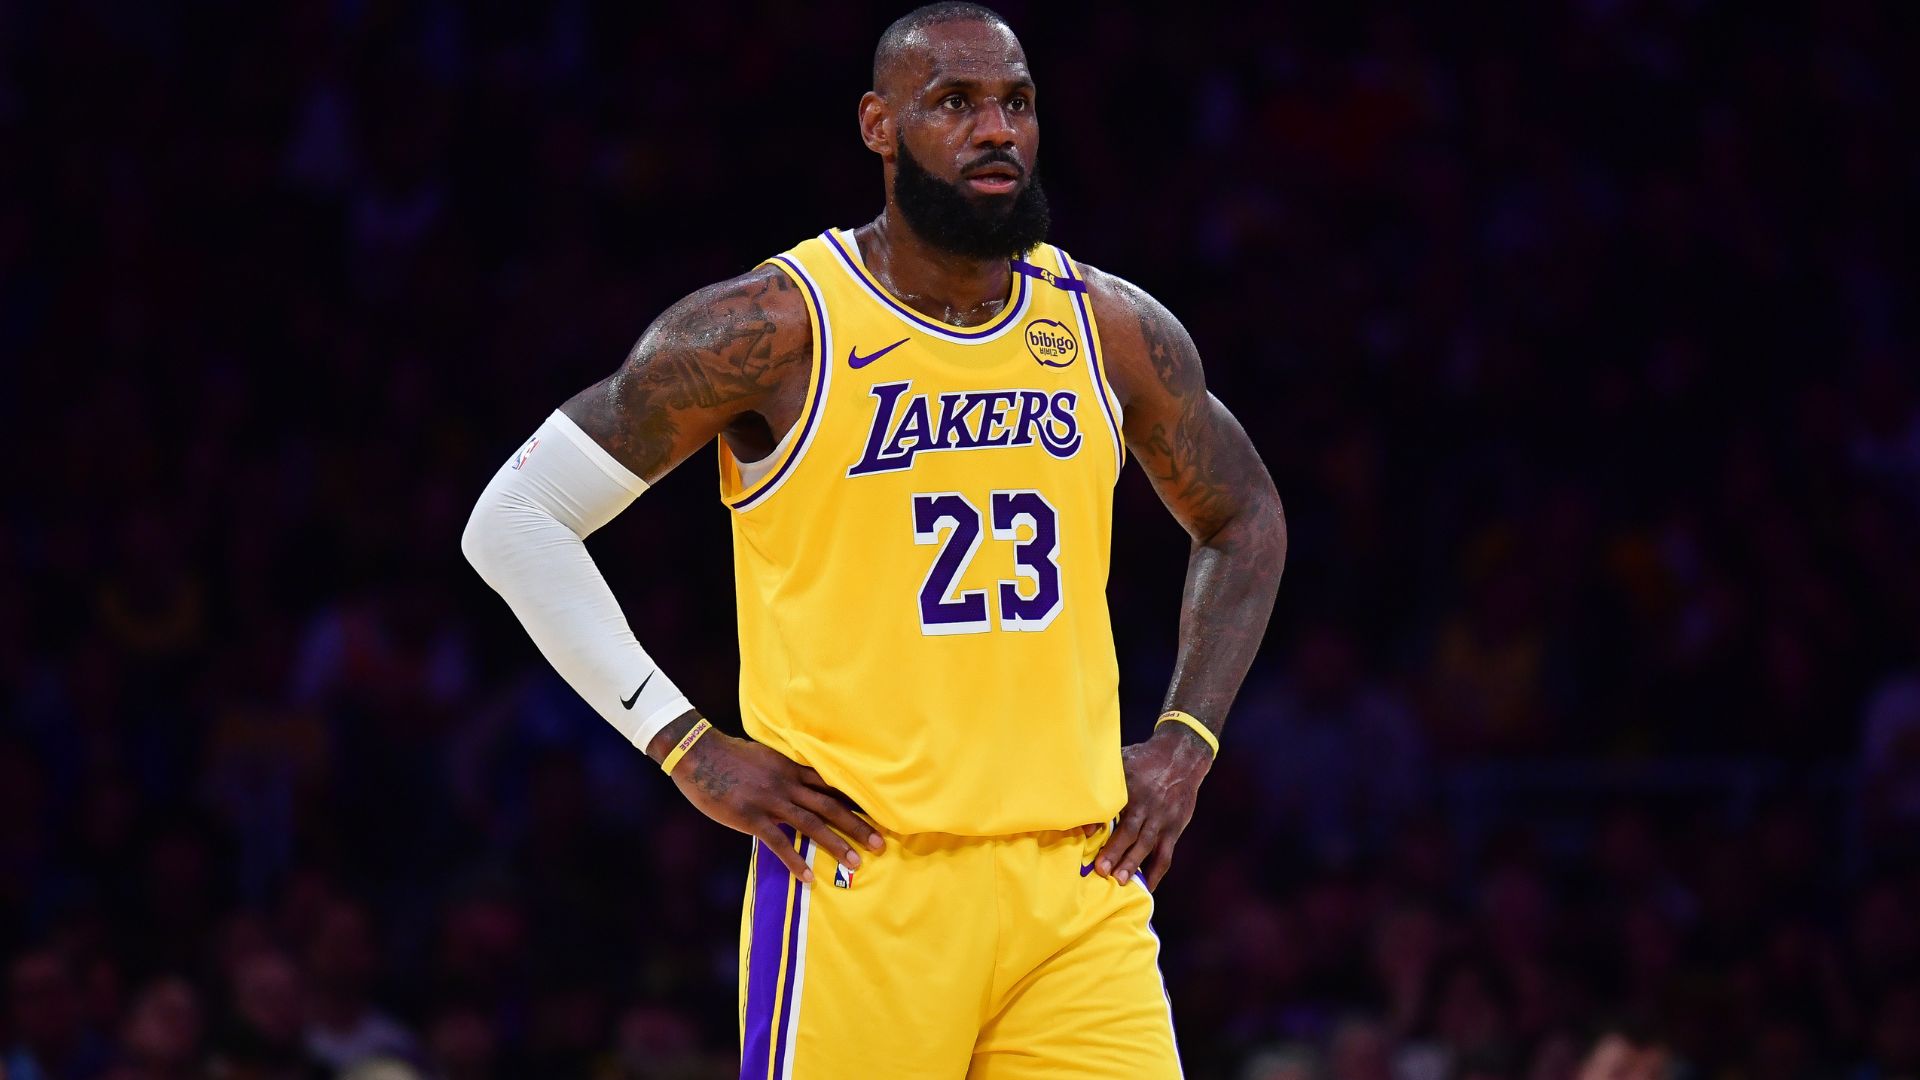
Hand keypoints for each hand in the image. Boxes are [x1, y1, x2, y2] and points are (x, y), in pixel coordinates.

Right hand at [656, 719, 882, 882]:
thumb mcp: (766, 757)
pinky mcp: (751, 817)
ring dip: (836, 845)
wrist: (698, 754)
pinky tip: (808, 876)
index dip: (858, 800)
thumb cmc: (730, 756)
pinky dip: (795, 860)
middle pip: (831, 806)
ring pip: (812, 824)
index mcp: (792, 768)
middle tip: (881, 845)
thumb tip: (803, 782)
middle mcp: (788, 784)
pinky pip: (778, 841)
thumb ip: (786, 771)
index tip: (880, 814)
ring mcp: (770, 800)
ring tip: (855, 863)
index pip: (833, 785)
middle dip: (858, 826)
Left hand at [1092, 720, 1212, 888]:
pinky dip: (1157, 872)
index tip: (1085, 833)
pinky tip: (1147, 886)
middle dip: (1116, 851)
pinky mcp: (1174, 829)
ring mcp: (1162, 818)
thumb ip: (1103, 782)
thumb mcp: (1122, 762)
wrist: (1181, 758)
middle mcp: (1147, 804)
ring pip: (1148, 844)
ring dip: (1134, 863)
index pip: (1114, 805)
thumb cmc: (1144, 761)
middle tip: (1101, 869)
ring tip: (1120, 881)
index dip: (1099, 820)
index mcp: (1131, 786)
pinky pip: (1166, 854)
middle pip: (1130, 830)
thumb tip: (1078, 803)